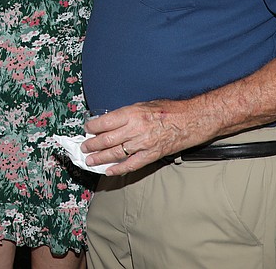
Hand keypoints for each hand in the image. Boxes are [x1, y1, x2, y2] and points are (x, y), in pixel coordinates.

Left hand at [81, 100, 206, 175]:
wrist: (191, 120)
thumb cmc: (169, 110)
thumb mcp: (143, 105)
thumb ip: (126, 114)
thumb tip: (110, 122)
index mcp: (132, 113)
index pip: (104, 122)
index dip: (92, 127)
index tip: (87, 129)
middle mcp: (135, 129)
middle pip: (107, 139)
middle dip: (92, 145)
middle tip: (84, 147)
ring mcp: (143, 143)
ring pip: (115, 153)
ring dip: (100, 158)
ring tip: (90, 160)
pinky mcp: (151, 155)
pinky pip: (131, 164)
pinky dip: (118, 169)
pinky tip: (108, 171)